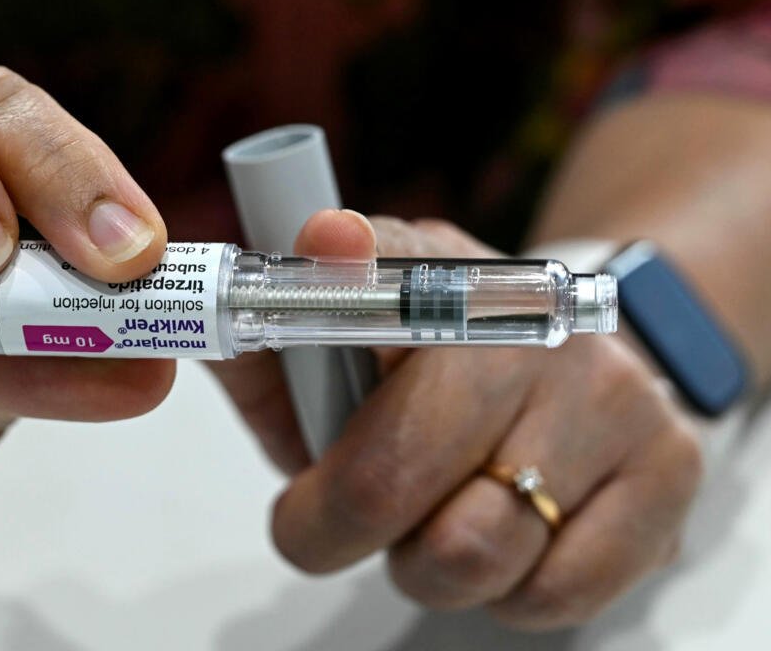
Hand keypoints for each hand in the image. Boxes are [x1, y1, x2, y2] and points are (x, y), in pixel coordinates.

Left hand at [211, 210, 701, 629]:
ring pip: (473, 550)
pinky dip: (506, 593)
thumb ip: (252, 338)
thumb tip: (172, 321)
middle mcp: (522, 317)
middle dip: (332, 525)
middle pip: (396, 469)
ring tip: (429, 518)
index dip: (336, 270)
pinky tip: (505, 536)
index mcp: (421, 271)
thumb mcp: (323, 347)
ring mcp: (603, 389)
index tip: (323, 244)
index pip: (378, 264)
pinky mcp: (665, 466)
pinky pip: (553, 591)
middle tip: (324, 521)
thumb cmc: (416, 379)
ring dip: (423, 564)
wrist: (570, 371)